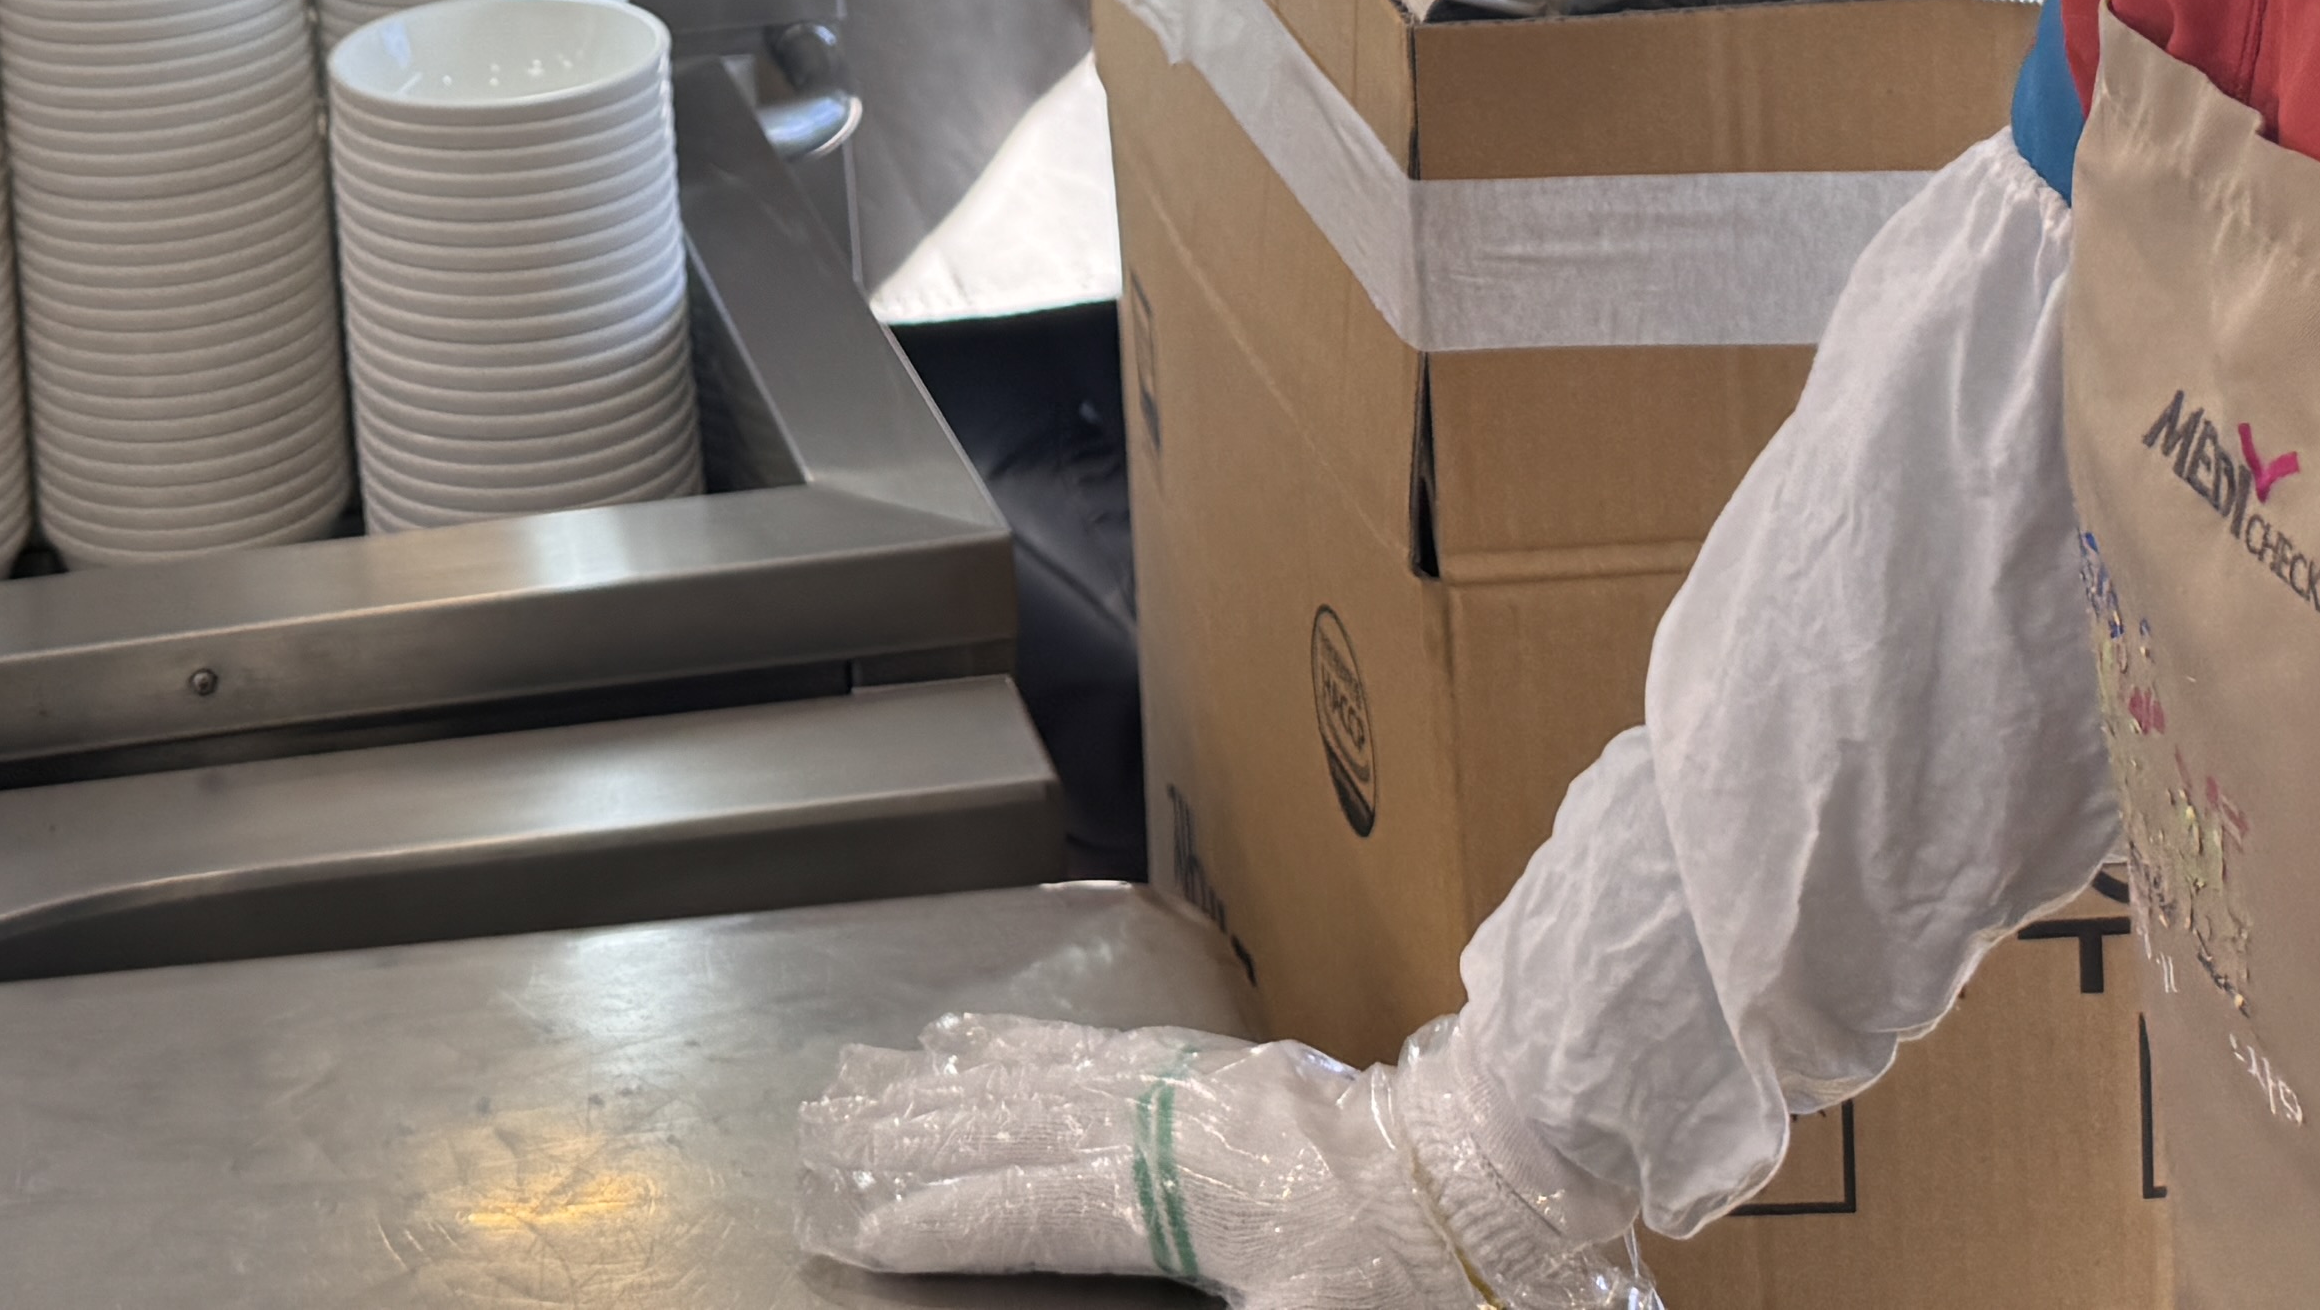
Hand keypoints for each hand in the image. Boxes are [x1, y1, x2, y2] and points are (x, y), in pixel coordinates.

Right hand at [793, 1019, 1646, 1307]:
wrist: (1496, 1174)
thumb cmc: (1408, 1279)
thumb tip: (1103, 1272)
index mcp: (1182, 1196)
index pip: (1034, 1209)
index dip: (943, 1218)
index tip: (858, 1224)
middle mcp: (1169, 1124)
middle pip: (1016, 1125)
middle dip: (912, 1134)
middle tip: (822, 1131)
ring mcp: (1193, 1086)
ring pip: (1045, 1075)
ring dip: (953, 1082)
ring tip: (872, 1075)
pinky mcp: (1223, 1069)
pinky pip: (1096, 1046)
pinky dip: (1024, 1044)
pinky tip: (989, 1042)